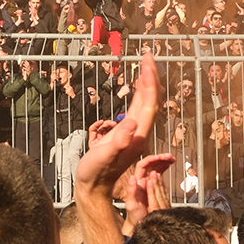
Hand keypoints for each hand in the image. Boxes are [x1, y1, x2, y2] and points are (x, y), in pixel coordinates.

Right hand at [75, 53, 160, 243]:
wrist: (93, 187)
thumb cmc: (96, 173)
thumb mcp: (104, 156)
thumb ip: (118, 141)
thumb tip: (131, 123)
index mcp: (137, 135)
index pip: (149, 103)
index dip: (150, 81)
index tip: (147, 62)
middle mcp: (139, 133)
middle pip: (150, 100)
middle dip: (151, 77)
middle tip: (148, 56)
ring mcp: (134, 133)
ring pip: (145, 104)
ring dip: (146, 84)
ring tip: (144, 66)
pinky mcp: (126, 134)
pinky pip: (136, 109)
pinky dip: (137, 95)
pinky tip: (135, 88)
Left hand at [119, 153, 174, 236]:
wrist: (140, 224)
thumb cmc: (134, 216)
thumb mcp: (131, 205)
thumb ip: (131, 191)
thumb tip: (132, 177)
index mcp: (137, 183)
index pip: (142, 165)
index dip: (151, 159)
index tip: (160, 157)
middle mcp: (142, 181)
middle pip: (150, 164)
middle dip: (160, 158)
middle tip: (170, 157)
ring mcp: (148, 183)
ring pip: (155, 167)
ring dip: (163, 162)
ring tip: (172, 159)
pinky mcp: (153, 187)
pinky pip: (159, 174)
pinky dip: (164, 168)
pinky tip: (169, 166)